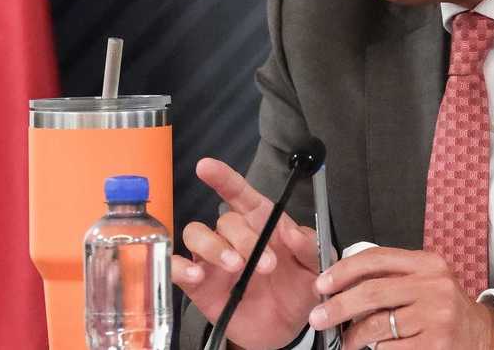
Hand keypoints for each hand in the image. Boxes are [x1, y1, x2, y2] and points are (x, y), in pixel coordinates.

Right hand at [172, 158, 320, 349]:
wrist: (287, 328)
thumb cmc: (299, 288)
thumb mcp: (316, 266)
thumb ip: (310, 247)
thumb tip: (294, 233)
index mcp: (262, 223)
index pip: (240, 194)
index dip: (223, 178)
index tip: (206, 167)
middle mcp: (234, 236)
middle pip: (226, 220)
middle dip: (245, 238)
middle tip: (268, 264)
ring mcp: (213, 259)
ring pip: (197, 234)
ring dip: (214, 247)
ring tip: (236, 267)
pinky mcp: (200, 285)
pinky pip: (177, 267)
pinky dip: (180, 267)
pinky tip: (196, 276)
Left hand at [308, 247, 493, 349]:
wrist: (478, 333)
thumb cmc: (442, 306)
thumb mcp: (423, 279)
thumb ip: (391, 276)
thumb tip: (340, 283)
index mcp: (427, 263)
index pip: (377, 258)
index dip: (343, 271)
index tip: (323, 284)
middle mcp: (434, 286)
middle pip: (372, 292)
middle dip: (338, 306)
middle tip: (319, 317)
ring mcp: (436, 316)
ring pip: (378, 325)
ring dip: (354, 336)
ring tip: (348, 340)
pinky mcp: (434, 344)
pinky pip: (390, 348)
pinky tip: (376, 348)